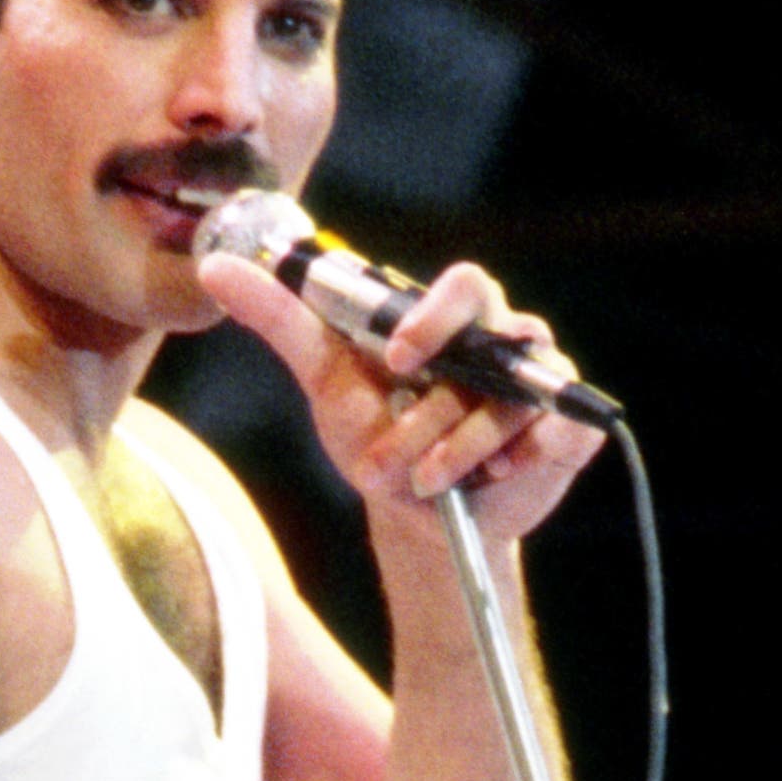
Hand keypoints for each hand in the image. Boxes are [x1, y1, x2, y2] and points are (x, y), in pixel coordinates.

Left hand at [197, 240, 603, 547]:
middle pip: (494, 344)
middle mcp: (505, 342)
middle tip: (404, 455)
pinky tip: (494, 478)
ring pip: (517, 400)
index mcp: (453, 319)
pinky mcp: (565, 434)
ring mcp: (541, 386)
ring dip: (465, 446)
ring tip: (427, 481)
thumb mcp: (326, 378)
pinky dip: (524, 457)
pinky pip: (561, 433)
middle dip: (442, 408)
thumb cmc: (376, 434)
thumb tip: (215, 266)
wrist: (416, 514)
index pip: (464, 287)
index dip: (435, 317)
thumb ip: (280, 319)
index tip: (396, 359)